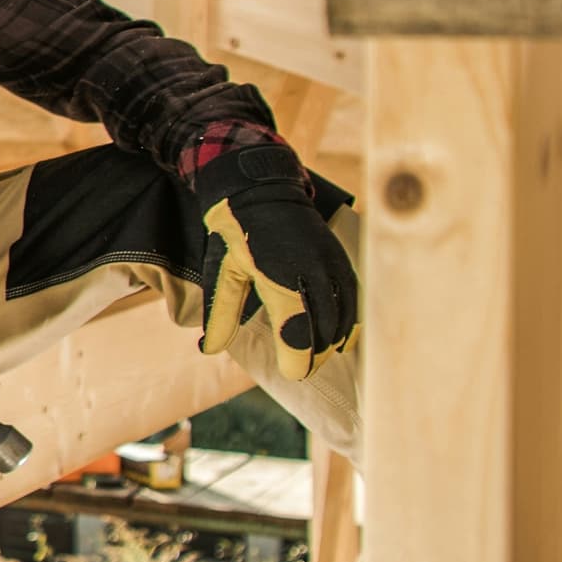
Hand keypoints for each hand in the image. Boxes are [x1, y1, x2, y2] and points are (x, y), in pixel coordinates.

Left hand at [193, 150, 358, 356]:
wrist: (261, 188)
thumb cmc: (237, 233)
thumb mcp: (224, 272)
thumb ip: (222, 313)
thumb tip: (209, 350)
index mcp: (278, 276)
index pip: (296, 327)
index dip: (298, 356)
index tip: (292, 373)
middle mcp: (311, 270)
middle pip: (324, 327)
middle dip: (315, 354)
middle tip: (302, 368)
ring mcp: (330, 263)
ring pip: (343, 314)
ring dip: (333, 340)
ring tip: (318, 355)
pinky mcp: (342, 258)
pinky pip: (353, 297)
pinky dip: (349, 320)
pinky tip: (340, 335)